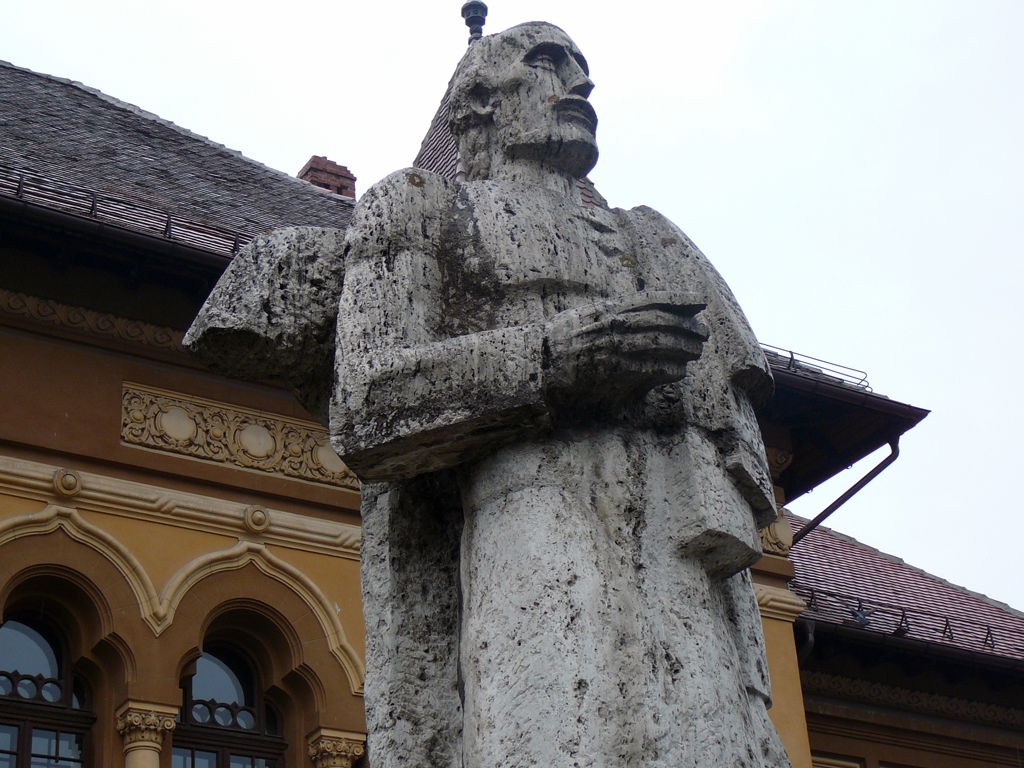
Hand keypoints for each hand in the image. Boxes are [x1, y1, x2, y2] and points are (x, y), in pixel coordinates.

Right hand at [545, 292, 707, 412]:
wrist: (538, 361)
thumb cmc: (563, 338)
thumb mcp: (588, 314)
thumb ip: (614, 312)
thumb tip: (640, 312)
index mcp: (610, 308)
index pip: (652, 299)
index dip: (679, 300)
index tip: (700, 302)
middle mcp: (614, 324)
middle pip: (662, 321)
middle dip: (688, 326)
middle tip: (705, 332)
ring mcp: (613, 347)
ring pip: (660, 343)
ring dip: (683, 347)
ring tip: (697, 351)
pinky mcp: (611, 371)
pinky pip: (649, 368)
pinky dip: (668, 368)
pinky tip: (680, 371)